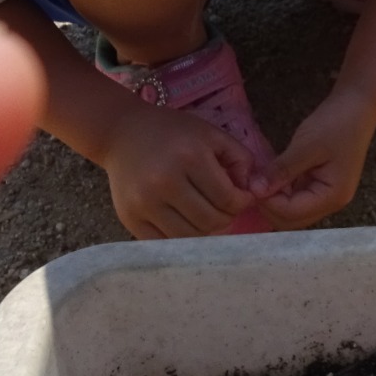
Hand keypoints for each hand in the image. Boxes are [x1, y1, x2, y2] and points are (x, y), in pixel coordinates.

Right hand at [100, 105, 263, 239]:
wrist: (122, 133)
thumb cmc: (173, 133)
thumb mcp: (211, 134)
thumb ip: (239, 158)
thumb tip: (252, 191)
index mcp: (189, 157)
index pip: (228, 198)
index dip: (242, 202)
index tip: (242, 197)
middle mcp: (164, 182)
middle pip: (211, 220)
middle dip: (227, 216)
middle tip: (225, 207)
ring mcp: (144, 203)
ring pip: (190, 236)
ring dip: (206, 229)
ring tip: (207, 213)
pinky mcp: (129, 218)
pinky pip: (165, 242)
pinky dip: (182, 237)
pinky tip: (187, 221)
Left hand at [258, 91, 375, 229]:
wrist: (358, 105)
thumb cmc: (336, 124)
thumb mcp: (306, 146)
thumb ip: (281, 171)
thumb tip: (255, 191)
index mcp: (332, 196)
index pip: (291, 213)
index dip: (268, 201)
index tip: (251, 182)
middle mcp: (331, 203)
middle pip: (291, 220)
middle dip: (270, 205)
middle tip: (255, 182)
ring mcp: (326, 195)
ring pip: (292, 211)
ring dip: (274, 199)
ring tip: (261, 178)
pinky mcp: (320, 185)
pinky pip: (296, 198)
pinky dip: (282, 191)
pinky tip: (272, 176)